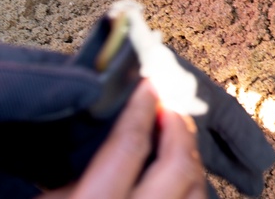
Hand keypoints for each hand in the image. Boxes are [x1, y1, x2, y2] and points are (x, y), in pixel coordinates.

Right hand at [40, 81, 206, 198]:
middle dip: (179, 129)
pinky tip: (181, 179)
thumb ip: (76, 176)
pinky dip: (193, 191)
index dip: (141, 109)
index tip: (148, 86)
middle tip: (169, 107)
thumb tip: (114, 135)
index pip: (128, 147)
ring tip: (177, 138)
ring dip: (191, 161)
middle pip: (177, 167)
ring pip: (197, 192)